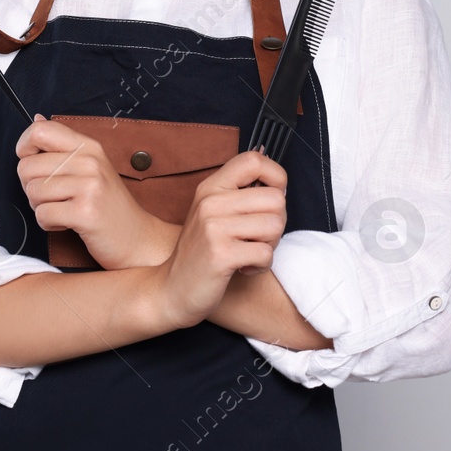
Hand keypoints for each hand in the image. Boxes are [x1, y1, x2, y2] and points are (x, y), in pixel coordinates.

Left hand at [14, 114, 178, 269]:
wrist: (137, 237)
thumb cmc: (108, 204)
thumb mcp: (90, 167)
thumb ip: (62, 145)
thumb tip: (37, 119)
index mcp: (88, 146)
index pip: (40, 131)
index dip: (24, 148)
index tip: (34, 165)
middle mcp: (90, 161)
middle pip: (27, 166)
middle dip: (31, 187)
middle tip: (54, 197)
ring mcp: (90, 186)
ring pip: (33, 191)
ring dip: (41, 208)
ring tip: (63, 210)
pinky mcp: (86, 212)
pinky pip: (43, 214)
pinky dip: (48, 224)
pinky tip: (67, 223)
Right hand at [150, 150, 287, 329]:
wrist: (171, 290)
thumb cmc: (201, 253)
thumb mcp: (213, 214)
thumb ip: (239, 195)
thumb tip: (279, 185)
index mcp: (211, 187)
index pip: (254, 160)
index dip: (276, 177)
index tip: (272, 201)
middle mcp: (211, 201)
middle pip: (276, 198)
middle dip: (277, 223)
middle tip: (258, 239)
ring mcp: (213, 227)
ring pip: (275, 225)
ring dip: (270, 246)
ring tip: (249, 253)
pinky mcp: (220, 254)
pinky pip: (265, 253)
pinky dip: (261, 266)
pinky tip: (243, 268)